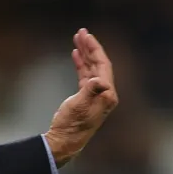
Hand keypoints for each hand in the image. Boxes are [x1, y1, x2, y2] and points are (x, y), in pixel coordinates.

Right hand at [44, 28, 118, 166]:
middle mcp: (104, 93)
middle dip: (90, 47)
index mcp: (107, 94)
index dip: (95, 49)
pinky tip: (76, 55)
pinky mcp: (86, 97)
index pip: (103, 65)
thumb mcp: (80, 107)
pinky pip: (85, 75)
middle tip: (81, 32)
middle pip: (99, 64)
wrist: (65, 141)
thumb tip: (99, 81)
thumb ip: (90, 92)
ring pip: (92, 68)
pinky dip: (81, 64)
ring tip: (77, 39)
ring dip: (85, 53)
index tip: (86, 35)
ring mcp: (96, 95)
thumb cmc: (72, 125)